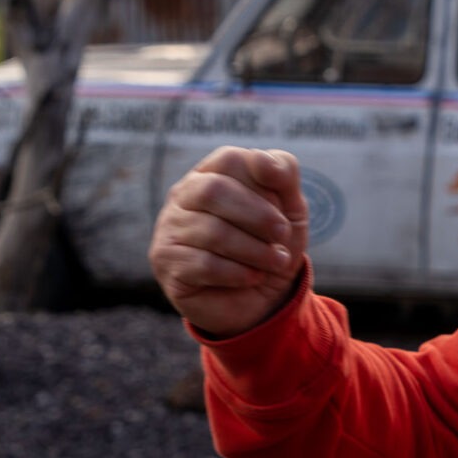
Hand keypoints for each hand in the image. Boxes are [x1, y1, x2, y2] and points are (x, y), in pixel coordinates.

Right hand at [148, 146, 309, 337]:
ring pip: (212, 232)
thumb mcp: (290, 206)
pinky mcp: (166, 262)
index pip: (230, 159)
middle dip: (258, 216)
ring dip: (255, 250)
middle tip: (283, 235)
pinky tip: (253, 277)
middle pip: (213, 191)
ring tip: (277, 261)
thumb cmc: (273, 243)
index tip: (286, 205)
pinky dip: (238, 272)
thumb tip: (262, 160)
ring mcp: (169, 227)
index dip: (264, 179)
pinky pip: (203, 264)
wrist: (263, 297)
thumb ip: (283, 173)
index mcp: (212, 173)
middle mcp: (183, 195)